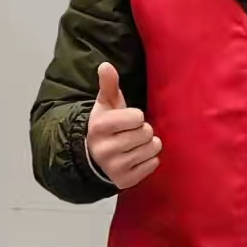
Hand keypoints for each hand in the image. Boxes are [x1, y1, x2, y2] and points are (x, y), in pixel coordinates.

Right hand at [85, 62, 159, 188]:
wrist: (94, 156)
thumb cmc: (106, 126)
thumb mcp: (105, 104)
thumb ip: (108, 84)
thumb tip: (105, 65)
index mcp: (100, 127)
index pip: (137, 117)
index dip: (136, 117)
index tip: (127, 120)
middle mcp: (105, 149)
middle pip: (147, 133)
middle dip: (143, 131)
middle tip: (132, 133)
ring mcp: (114, 168)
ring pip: (152, 149)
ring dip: (148, 145)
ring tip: (135, 145)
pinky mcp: (124, 181)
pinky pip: (152, 165)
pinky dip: (149, 160)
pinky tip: (136, 158)